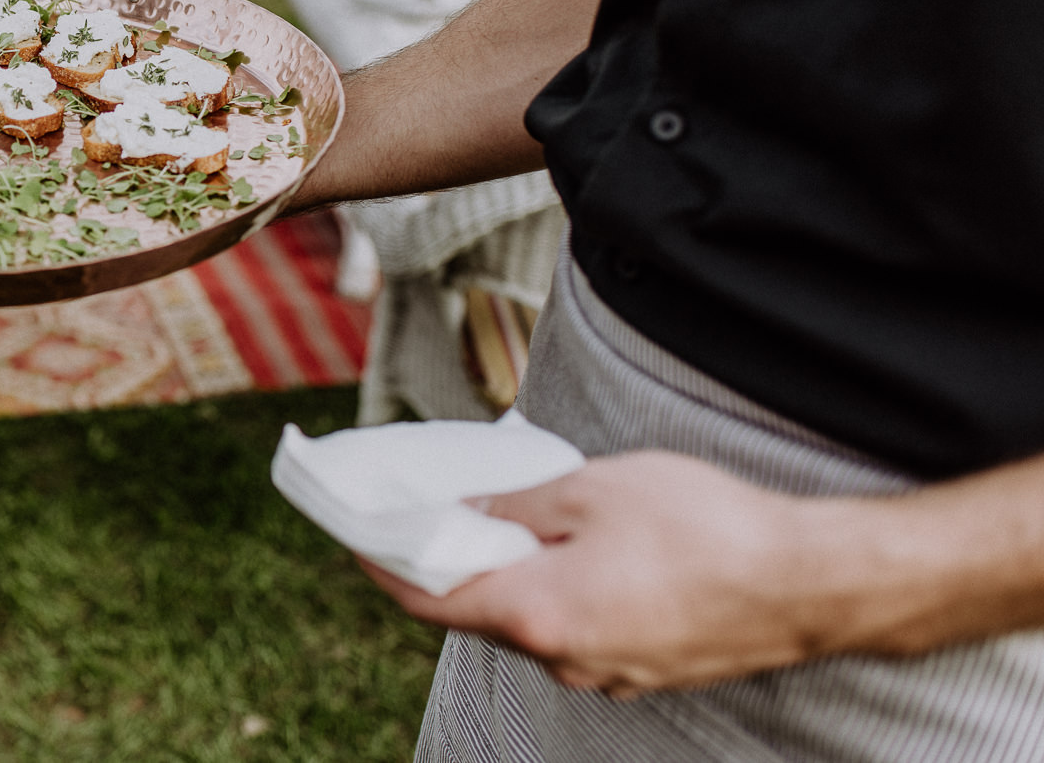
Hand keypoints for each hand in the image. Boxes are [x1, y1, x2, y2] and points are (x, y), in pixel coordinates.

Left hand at [360, 452, 825, 696]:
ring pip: (530, 621)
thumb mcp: (589, 491)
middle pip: (477, 612)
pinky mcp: (643, 670)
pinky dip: (556, 591)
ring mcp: (607, 674)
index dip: (383, 562)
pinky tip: (574, 548)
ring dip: (510, 575)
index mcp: (537, 616)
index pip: (427, 597)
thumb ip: (513, 509)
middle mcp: (564, 660)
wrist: (810, 583)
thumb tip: (461, 516)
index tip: (354, 531)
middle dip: (450, 562)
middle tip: (432, 510)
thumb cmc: (704, 527)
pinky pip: (576, 629)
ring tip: (512, 517)